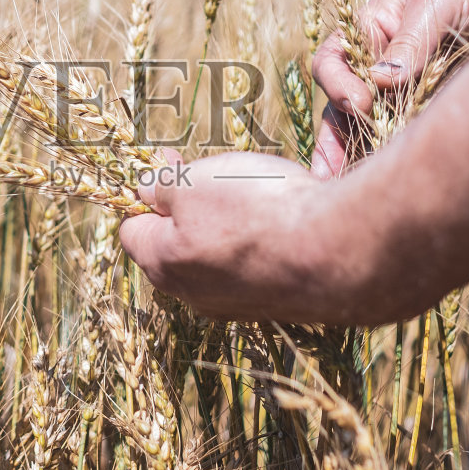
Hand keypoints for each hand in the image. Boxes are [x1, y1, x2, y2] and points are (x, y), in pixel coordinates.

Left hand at [118, 151, 375, 321]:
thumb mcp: (194, 182)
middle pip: (176, 245)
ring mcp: (237, 304)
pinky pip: (255, 267)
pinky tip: (282, 220)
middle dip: (189, 208)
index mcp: (162, 264)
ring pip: (218, 257)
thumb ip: (161, 186)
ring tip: (254, 192)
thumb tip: (144, 190)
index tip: (171, 164)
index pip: (132, 230)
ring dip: (229, 225)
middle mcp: (193, 295)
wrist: (335, 250)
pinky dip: (261, 243)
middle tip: (213, 174)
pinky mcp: (277, 305)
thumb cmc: (255, 210)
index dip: (147, 193)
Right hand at [310, 0, 468, 178]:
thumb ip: (412, 41)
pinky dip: (374, 168)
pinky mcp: (406, 123)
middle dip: (331, 141)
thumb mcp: (437, 8)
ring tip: (338, 192)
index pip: (332, 62)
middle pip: (338, 109)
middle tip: (331, 170)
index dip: (339, 84)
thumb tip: (381, 80)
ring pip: (355, 134)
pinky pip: (384, 146)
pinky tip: (368, 191)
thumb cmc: (460, 3)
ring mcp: (384, 101)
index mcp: (362, 36)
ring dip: (345, 163)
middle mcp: (365, 73)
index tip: (361, 103)